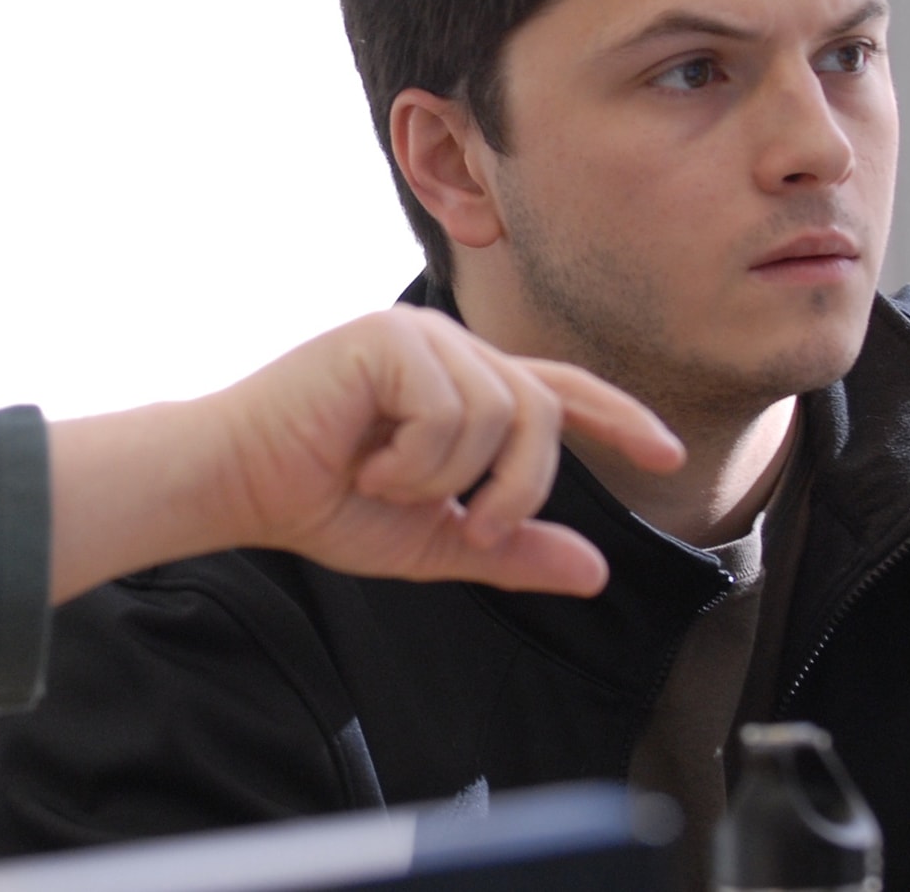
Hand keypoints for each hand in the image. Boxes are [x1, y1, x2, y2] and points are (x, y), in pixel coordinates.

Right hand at [45, 308, 681, 601]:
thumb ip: (509, 548)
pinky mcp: (386, 337)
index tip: (670, 454)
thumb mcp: (430, 539)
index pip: (560, 393)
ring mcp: (420, 336)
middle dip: (519, 484)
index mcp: (465, 389)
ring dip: (443, 475)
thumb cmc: (320, 503)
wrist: (240, 484)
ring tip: (382, 479)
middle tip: (465, 522)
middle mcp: (451, 351)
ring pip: (497, 414)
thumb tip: (595, 572)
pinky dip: (412, 459)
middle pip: (541, 411)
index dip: (619, 418)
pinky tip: (363, 459)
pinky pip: (448, 410)